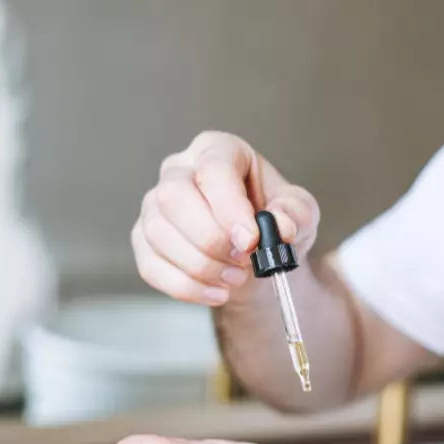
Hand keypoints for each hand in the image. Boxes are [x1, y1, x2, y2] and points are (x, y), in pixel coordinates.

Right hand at [132, 131, 320, 306]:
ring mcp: (154, 205)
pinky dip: (187, 287)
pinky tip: (217, 293)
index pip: (213, 169)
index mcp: (218, 150)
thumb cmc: (274, 222)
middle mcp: (178, 170)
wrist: (256, 256)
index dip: (230, 208)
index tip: (251, 240)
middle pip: (173, 197)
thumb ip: (295, 215)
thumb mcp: (300, 213)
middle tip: (244, 261)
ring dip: (201, 266)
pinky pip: (151, 266)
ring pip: (158, 233)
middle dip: (210, 238)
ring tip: (236, 278)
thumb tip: (280, 227)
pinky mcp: (143, 240)